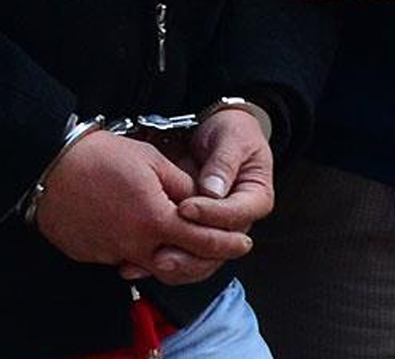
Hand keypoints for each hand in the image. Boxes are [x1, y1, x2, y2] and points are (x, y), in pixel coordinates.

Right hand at [35, 130, 254, 285]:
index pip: (202, 241)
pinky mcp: (90, 254)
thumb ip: (181, 186)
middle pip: (179, 264)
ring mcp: (110, 253)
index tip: (243, 242)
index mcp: (155, 219)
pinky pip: (121, 258)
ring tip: (174, 239)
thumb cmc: (101, 156)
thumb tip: (199, 200)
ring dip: (167, 256)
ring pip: (149, 265)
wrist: (50, 165)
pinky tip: (134, 230)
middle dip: (201, 258)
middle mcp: (135, 245)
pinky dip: (135, 250)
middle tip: (215, 248)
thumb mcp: (151, 160)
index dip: (227, 243)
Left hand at [120, 108, 274, 282]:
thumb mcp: (233, 139)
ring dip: (176, 262)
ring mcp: (215, 227)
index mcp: (255, 199)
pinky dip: (162, 258)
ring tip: (151, 261)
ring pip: (201, 257)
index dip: (210, 215)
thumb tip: (213, 189)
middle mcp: (237, 220)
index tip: (185, 208)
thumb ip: (224, 163)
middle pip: (219, 247)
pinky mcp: (194, 229)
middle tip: (164, 249)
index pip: (236, 215)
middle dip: (191, 252)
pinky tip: (139, 262)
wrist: (219, 132)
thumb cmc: (231, 133)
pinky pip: (182, 250)